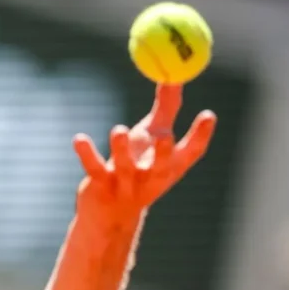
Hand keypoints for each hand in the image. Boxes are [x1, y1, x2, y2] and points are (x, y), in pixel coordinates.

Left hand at [72, 84, 216, 226]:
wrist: (110, 215)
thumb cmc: (136, 167)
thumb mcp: (152, 138)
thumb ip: (165, 109)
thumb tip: (174, 74)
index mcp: (169, 168)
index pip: (190, 154)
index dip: (201, 136)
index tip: (209, 114)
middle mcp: (150, 178)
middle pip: (160, 167)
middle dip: (163, 152)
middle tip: (164, 134)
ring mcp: (125, 184)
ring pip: (125, 167)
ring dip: (121, 149)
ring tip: (118, 130)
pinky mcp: (100, 186)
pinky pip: (93, 168)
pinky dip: (86, 153)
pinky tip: (79, 139)